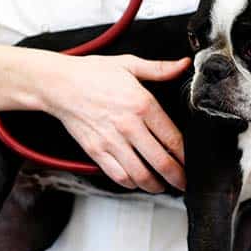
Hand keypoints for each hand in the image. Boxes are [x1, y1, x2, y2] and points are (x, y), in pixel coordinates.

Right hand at [40, 54, 189, 192]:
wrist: (58, 84)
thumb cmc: (92, 74)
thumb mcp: (129, 64)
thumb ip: (159, 68)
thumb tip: (183, 65)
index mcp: (142, 104)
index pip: (173, 139)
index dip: (186, 157)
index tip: (191, 164)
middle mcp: (129, 126)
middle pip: (161, 162)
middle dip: (177, 178)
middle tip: (183, 183)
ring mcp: (111, 141)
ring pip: (140, 174)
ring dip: (155, 185)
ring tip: (162, 186)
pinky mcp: (96, 151)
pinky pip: (118, 175)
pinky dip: (131, 183)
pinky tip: (137, 181)